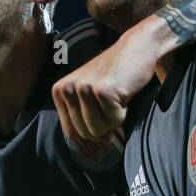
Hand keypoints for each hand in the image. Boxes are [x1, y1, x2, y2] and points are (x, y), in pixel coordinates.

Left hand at [52, 24, 167, 142]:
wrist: (136, 48)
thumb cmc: (113, 73)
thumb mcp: (87, 93)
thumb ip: (80, 117)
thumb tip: (84, 146)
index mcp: (60, 91)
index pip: (71, 133)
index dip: (89, 129)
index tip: (99, 113)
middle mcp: (68, 89)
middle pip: (85, 133)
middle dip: (102, 123)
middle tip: (109, 101)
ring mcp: (84, 89)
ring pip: (98, 130)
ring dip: (113, 118)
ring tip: (114, 96)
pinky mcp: (103, 91)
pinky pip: (114, 121)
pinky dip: (123, 112)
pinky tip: (122, 93)